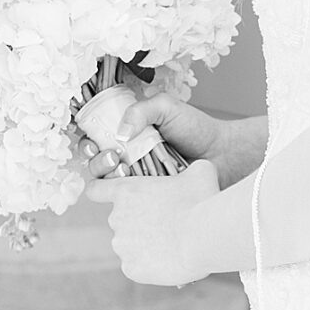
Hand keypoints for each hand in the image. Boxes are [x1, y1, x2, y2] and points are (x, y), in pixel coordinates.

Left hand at [87, 157, 219, 285]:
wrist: (205, 236)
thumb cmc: (202, 200)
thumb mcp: (200, 172)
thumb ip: (190, 169)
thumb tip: (198, 169)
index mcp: (126, 192)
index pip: (96, 190)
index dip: (102, 192)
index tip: (111, 197)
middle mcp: (116, 218)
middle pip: (121, 220)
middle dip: (139, 222)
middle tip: (167, 224)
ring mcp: (122, 245)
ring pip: (130, 245)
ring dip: (144, 244)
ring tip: (172, 244)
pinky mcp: (131, 268)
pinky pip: (137, 266)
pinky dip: (150, 265)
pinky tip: (169, 260)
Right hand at [105, 90, 264, 189]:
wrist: (222, 154)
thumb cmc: (196, 128)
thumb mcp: (166, 107)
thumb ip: (140, 111)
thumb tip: (119, 134)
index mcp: (127, 134)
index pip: (95, 139)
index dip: (87, 142)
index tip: (92, 143)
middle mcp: (128, 156)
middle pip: (96, 163)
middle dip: (97, 161)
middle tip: (115, 157)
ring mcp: (138, 178)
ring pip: (108, 183)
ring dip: (109, 178)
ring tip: (126, 171)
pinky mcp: (149, 197)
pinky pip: (128, 201)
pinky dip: (126, 196)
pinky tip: (138, 187)